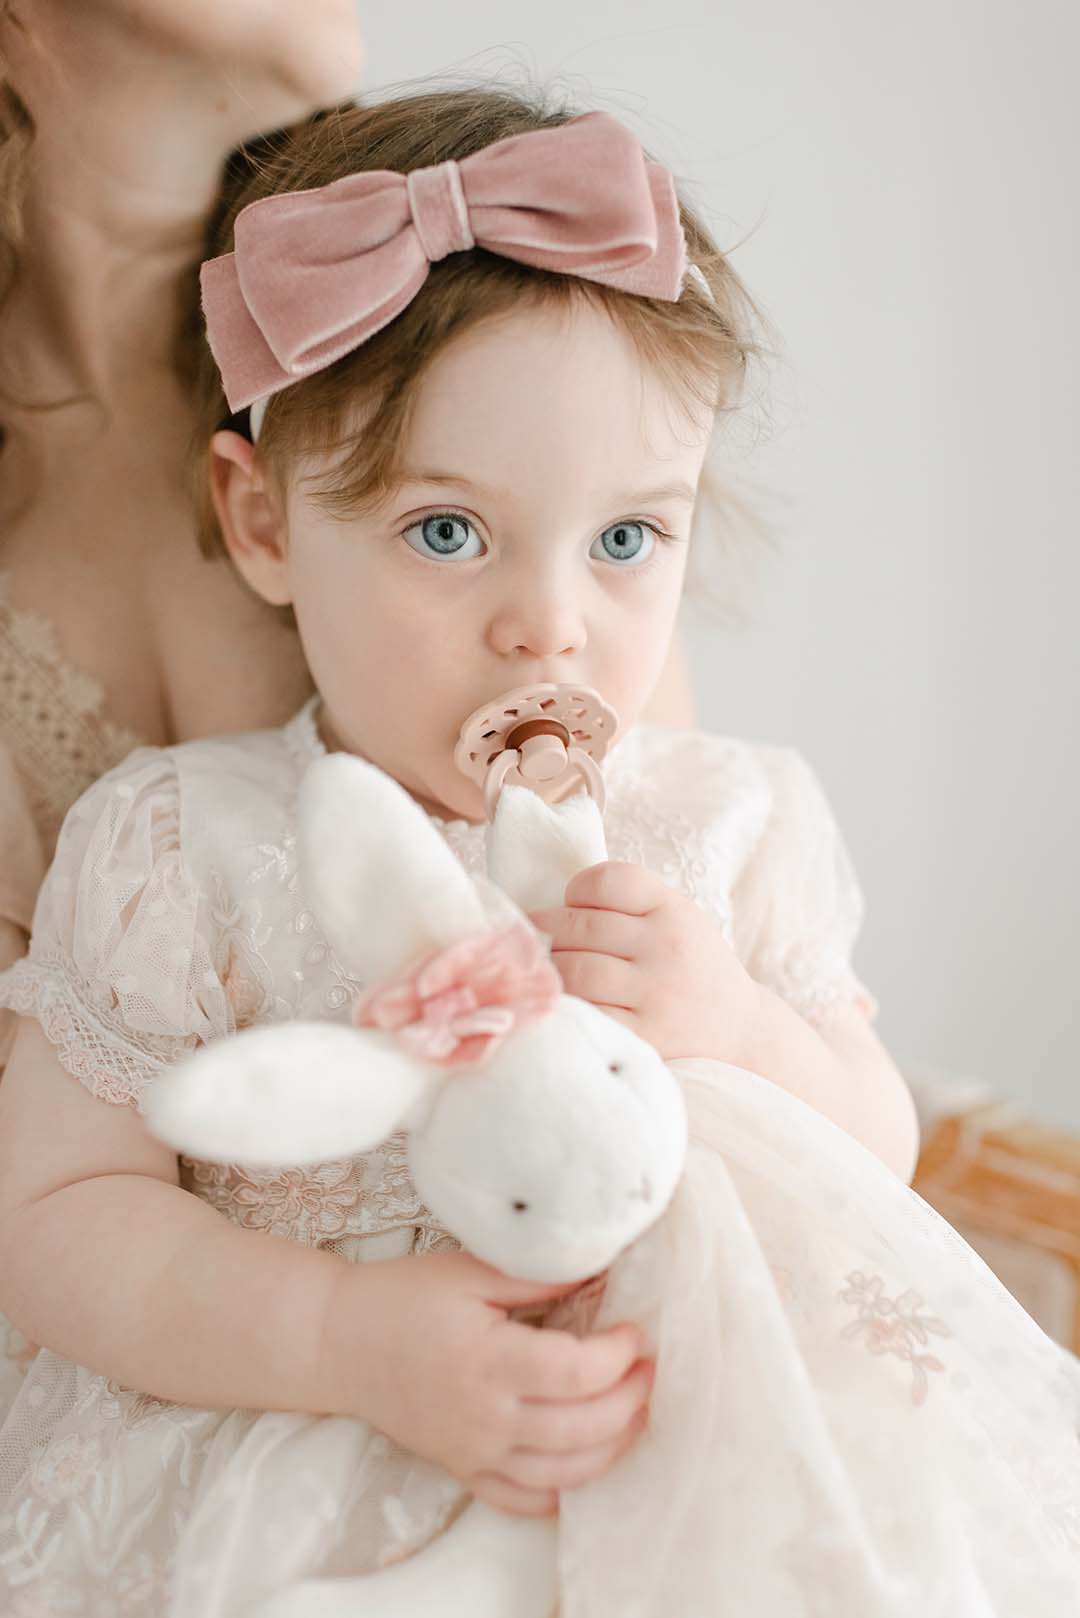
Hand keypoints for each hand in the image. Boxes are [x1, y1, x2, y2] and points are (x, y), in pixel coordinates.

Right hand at [328, 1251, 654, 1517]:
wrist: (336, 1342)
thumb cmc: (401, 1297)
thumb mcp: (466, 1271)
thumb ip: (535, 1275)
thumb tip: (598, 1266)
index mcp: (488, 1361)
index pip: (576, 1372)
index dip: (619, 1355)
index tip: (635, 1330)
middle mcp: (485, 1417)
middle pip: (582, 1427)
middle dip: (631, 1400)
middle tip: (651, 1369)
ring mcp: (474, 1450)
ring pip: (563, 1472)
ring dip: (612, 1447)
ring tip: (636, 1411)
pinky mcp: (462, 1468)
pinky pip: (522, 1499)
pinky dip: (563, 1491)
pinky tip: (587, 1462)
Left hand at [530, 861, 758, 1063]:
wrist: (741, 1032)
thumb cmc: (694, 968)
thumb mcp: (679, 920)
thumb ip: (632, 905)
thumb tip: (555, 904)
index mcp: (674, 910)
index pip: (609, 881)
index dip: (578, 889)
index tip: (572, 905)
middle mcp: (667, 947)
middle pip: (581, 926)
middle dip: (546, 929)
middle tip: (533, 938)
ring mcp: (656, 993)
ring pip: (576, 970)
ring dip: (549, 969)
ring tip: (543, 970)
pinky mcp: (646, 1036)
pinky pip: (588, 1014)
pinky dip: (566, 1006)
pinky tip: (562, 1002)